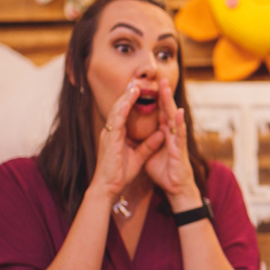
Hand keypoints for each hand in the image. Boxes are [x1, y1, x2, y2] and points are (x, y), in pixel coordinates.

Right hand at [91, 80, 164, 200]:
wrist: (108, 188)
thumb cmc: (120, 174)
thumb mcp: (139, 156)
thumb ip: (149, 145)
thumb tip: (161, 134)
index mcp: (116, 134)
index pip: (124, 113)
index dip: (131, 101)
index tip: (139, 89)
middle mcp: (111, 132)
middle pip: (120, 108)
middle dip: (128, 94)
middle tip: (137, 81)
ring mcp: (108, 135)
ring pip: (117, 112)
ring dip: (125, 98)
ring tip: (134, 86)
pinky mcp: (109, 142)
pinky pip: (115, 123)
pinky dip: (121, 112)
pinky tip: (127, 103)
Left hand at [144, 75, 200, 209]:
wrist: (175, 189)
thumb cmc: (165, 173)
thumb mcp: (149, 155)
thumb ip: (145, 143)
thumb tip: (137, 136)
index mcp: (164, 134)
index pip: (158, 113)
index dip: (154, 100)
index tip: (148, 88)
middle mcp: (171, 134)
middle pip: (167, 111)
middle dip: (164, 95)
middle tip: (161, 79)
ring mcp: (177, 140)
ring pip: (174, 118)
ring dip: (171, 102)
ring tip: (167, 88)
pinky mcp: (180, 149)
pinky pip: (180, 134)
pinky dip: (179, 122)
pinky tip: (178, 112)